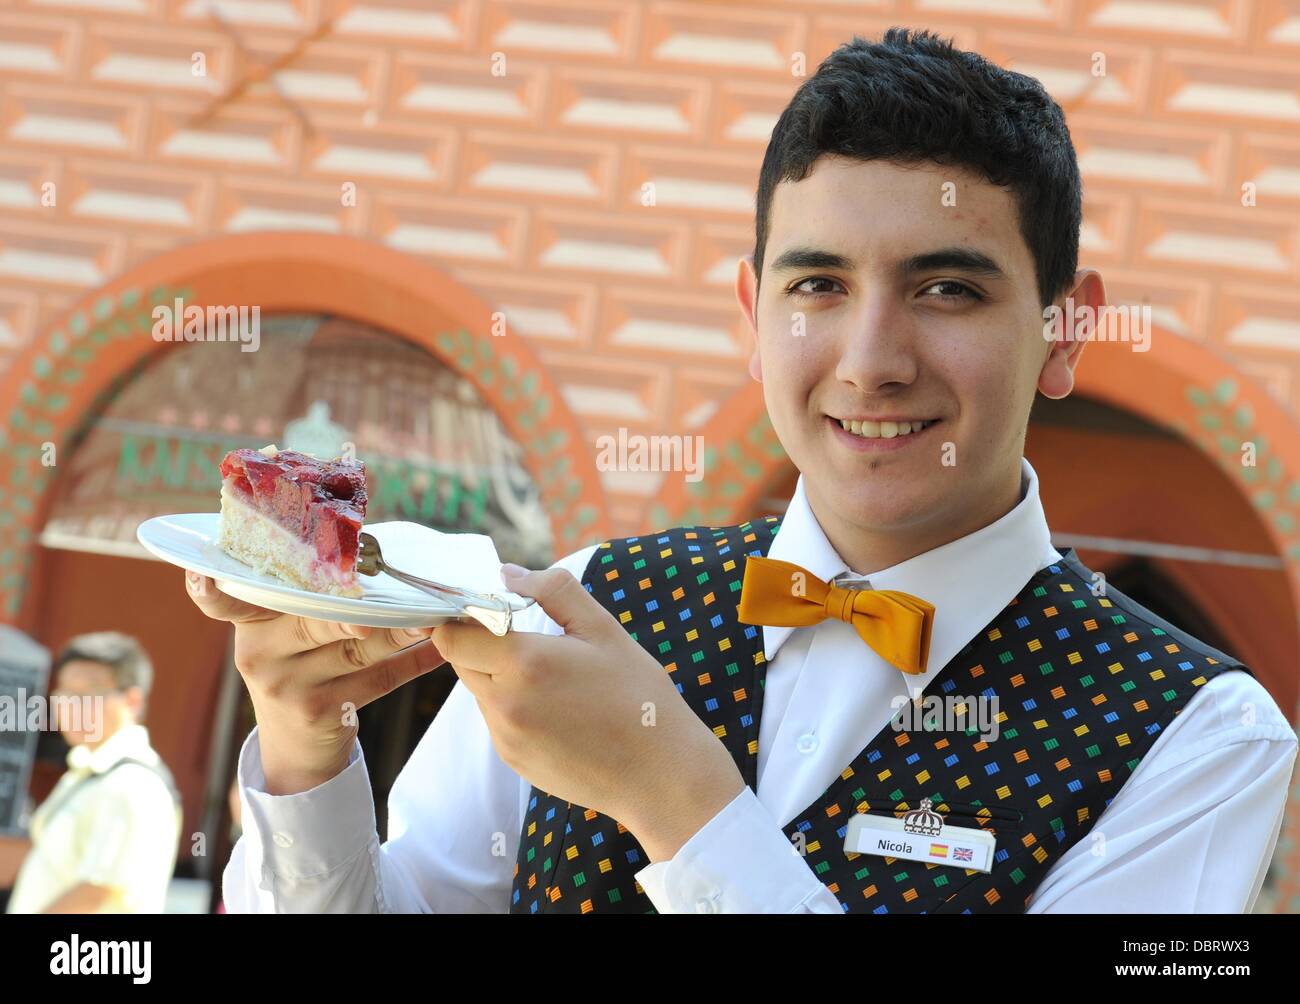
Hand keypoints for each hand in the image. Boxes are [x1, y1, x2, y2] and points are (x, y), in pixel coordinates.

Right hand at [184, 570, 445, 793]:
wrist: (296, 748)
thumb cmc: (299, 667)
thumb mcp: (285, 633)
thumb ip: (307, 597)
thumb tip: (365, 545)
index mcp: (250, 621)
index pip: (223, 599)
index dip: (210, 587)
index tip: (203, 575)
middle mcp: (259, 652)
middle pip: (314, 616)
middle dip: (359, 604)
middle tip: (393, 589)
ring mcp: (285, 685)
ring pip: (353, 648)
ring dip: (399, 631)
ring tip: (431, 617)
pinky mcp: (316, 711)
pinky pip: (376, 681)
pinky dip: (412, 663)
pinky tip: (438, 650)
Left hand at [432, 564, 744, 860]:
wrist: (661, 773)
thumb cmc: (639, 695)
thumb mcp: (603, 629)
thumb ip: (553, 591)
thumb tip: (508, 573)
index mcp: (525, 664)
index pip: (452, 636)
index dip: (462, 617)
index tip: (488, 608)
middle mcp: (505, 705)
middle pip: (460, 662)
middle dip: (482, 643)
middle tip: (526, 637)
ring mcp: (506, 738)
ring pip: (479, 691)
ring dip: (498, 676)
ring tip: (552, 677)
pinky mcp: (514, 760)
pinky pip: (497, 721)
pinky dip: (514, 707)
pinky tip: (558, 708)